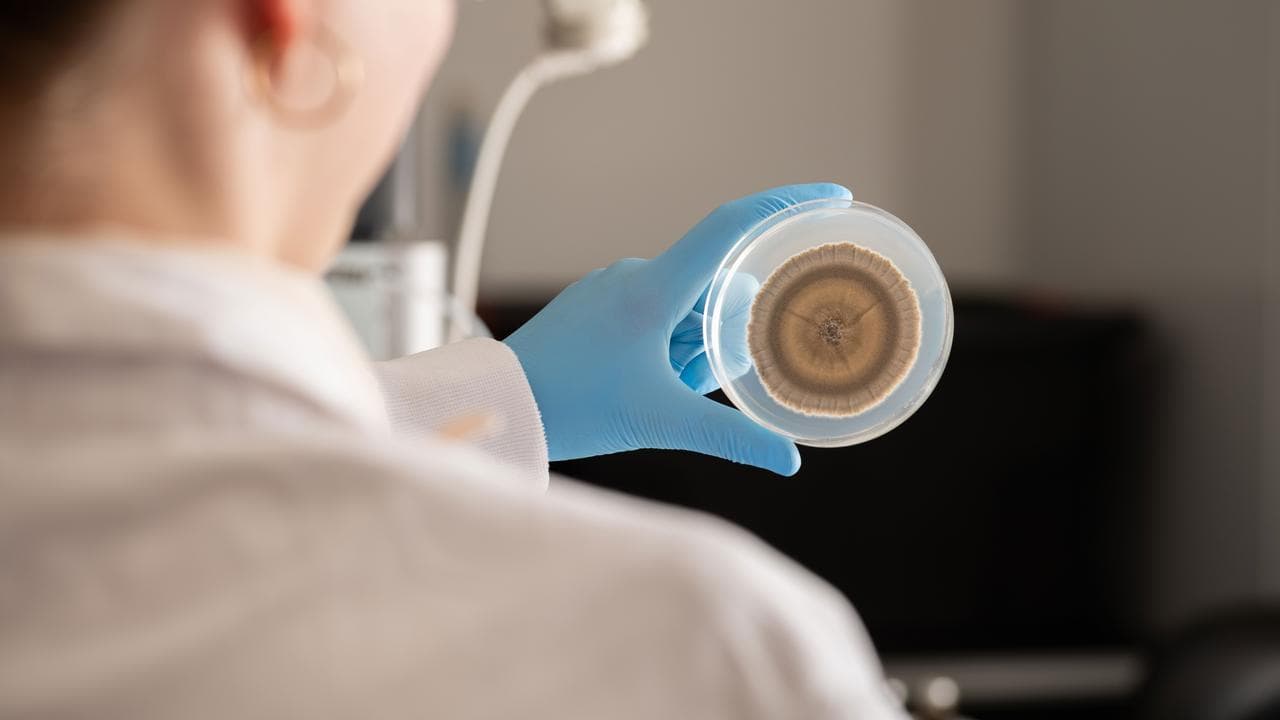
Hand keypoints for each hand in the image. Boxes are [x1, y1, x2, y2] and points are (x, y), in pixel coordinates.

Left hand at [504, 183, 852, 475]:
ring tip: (654, 390)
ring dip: (690, 349)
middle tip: (690, 384)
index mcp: (655, 287)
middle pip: (716, 287)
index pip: (733, 226)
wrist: (501, 402)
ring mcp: (612, 285)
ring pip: (685, 306)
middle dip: (721, 338)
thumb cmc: (574, 406)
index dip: (787, 204)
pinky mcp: (596, 302)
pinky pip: (653, 311)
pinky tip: (640, 381)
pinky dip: (665, 346)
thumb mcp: (661, 422)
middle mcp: (635, 274)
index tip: (833, 197)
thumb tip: (790, 460)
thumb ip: (732, 438)